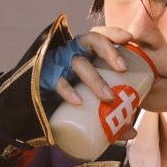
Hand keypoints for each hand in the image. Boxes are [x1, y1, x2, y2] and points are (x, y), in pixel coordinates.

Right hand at [55, 26, 137, 140]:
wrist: (35, 105)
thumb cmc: (71, 98)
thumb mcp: (91, 102)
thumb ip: (110, 114)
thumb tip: (131, 133)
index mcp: (86, 53)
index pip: (100, 35)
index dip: (113, 33)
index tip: (128, 38)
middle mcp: (73, 52)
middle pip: (91, 41)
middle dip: (108, 51)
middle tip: (122, 68)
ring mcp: (58, 62)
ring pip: (78, 63)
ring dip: (95, 79)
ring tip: (108, 97)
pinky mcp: (44, 77)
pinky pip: (57, 81)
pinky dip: (69, 91)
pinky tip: (78, 101)